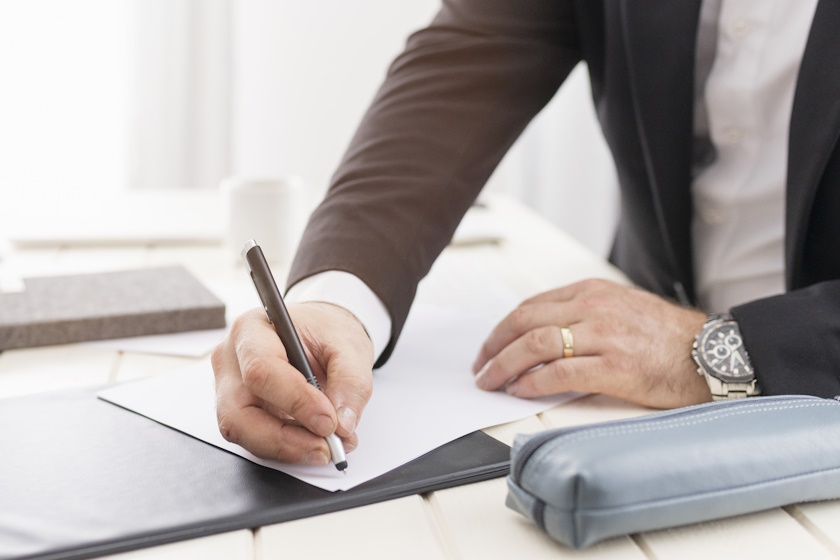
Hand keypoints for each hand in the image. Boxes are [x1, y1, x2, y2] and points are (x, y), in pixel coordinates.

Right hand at [211, 302, 373, 464]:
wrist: (317, 335)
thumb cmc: (324, 331)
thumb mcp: (350, 346)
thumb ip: (350, 382)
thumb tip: (342, 423)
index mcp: (253, 329)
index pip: (261, 370)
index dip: (295, 401)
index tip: (328, 421)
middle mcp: (232, 360)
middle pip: (238, 413)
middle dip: (283, 439)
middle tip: (324, 446)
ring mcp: (231, 388)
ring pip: (243, 433)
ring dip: (287, 448)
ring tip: (325, 446)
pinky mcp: (240, 411)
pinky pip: (255, 439)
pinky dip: (287, 447)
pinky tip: (314, 442)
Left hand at [471, 279, 710, 408]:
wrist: (713, 353)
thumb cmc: (669, 337)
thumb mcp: (620, 308)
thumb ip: (583, 315)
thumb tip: (543, 336)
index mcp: (592, 292)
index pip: (532, 305)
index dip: (503, 328)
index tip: (490, 346)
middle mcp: (594, 307)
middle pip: (526, 321)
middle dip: (494, 345)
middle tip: (480, 366)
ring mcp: (605, 335)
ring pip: (536, 343)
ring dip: (505, 364)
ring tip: (491, 380)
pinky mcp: (615, 365)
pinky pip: (561, 372)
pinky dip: (533, 381)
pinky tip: (520, 389)